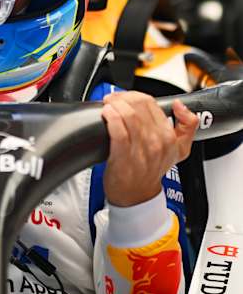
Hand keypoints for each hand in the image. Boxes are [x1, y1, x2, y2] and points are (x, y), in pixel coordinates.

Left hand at [102, 91, 197, 206]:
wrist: (137, 197)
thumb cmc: (151, 172)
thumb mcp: (179, 151)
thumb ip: (188, 126)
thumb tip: (181, 105)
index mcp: (171, 137)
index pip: (151, 102)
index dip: (134, 96)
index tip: (125, 98)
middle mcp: (158, 142)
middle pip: (138, 104)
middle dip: (122, 97)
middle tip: (113, 100)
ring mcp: (141, 149)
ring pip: (128, 114)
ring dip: (114, 104)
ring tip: (108, 106)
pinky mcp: (124, 155)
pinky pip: (117, 128)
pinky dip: (110, 116)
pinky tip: (106, 114)